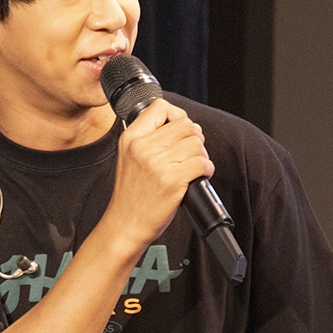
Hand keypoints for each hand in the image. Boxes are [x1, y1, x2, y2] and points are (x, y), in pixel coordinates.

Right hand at [103, 98, 212, 254]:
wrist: (126, 224)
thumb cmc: (131, 195)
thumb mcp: (129, 157)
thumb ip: (148, 138)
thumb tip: (183, 124)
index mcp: (131, 138)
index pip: (160, 107)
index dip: (177, 115)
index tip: (180, 130)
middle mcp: (143, 148)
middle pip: (185, 124)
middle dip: (194, 137)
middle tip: (191, 152)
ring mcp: (158, 164)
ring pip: (196, 143)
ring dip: (202, 154)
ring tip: (193, 166)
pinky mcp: (173, 181)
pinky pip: (202, 163)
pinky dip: (207, 169)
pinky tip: (199, 176)